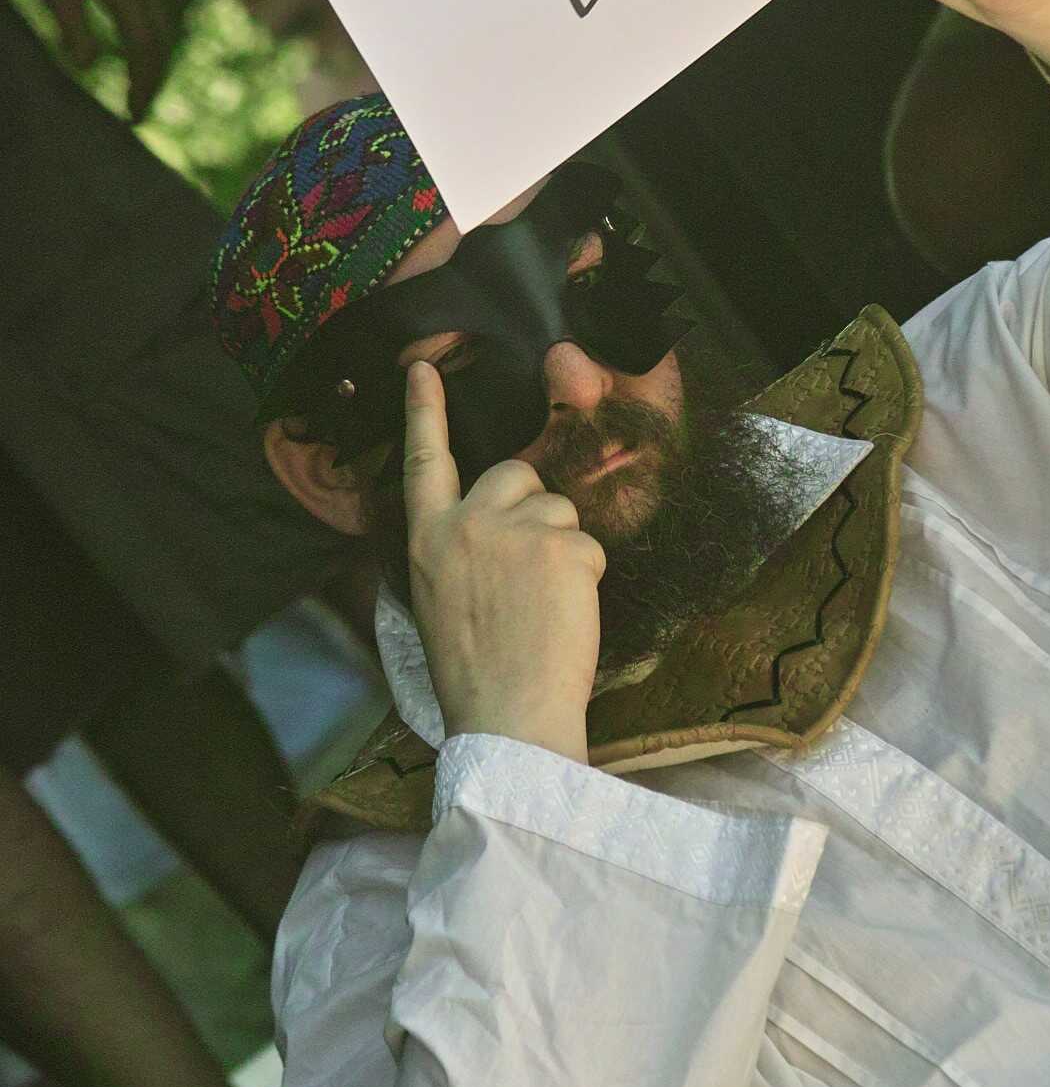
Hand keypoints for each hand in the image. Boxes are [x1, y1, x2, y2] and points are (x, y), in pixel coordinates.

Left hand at [23, 0, 193, 120]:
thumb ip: (72, 26)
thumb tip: (89, 65)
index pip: (145, 49)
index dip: (142, 86)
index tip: (132, 116)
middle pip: (162, 43)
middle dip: (153, 81)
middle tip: (136, 112)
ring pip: (165, 27)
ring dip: (155, 60)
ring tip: (138, 86)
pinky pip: (159, 10)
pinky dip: (153, 37)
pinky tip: (138, 48)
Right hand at [402, 361, 604, 762]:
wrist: (508, 718)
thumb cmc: (474, 674)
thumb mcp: (435, 602)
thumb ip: (455, 552)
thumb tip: (488, 532)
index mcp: (425, 540)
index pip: (423, 461)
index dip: (425, 412)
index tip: (423, 368)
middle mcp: (465, 523)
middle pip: (515, 475)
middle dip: (532, 507)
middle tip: (530, 574)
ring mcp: (515, 531)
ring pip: (561, 511)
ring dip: (563, 549)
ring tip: (543, 608)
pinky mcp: (562, 546)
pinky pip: (589, 544)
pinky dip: (587, 578)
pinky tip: (564, 615)